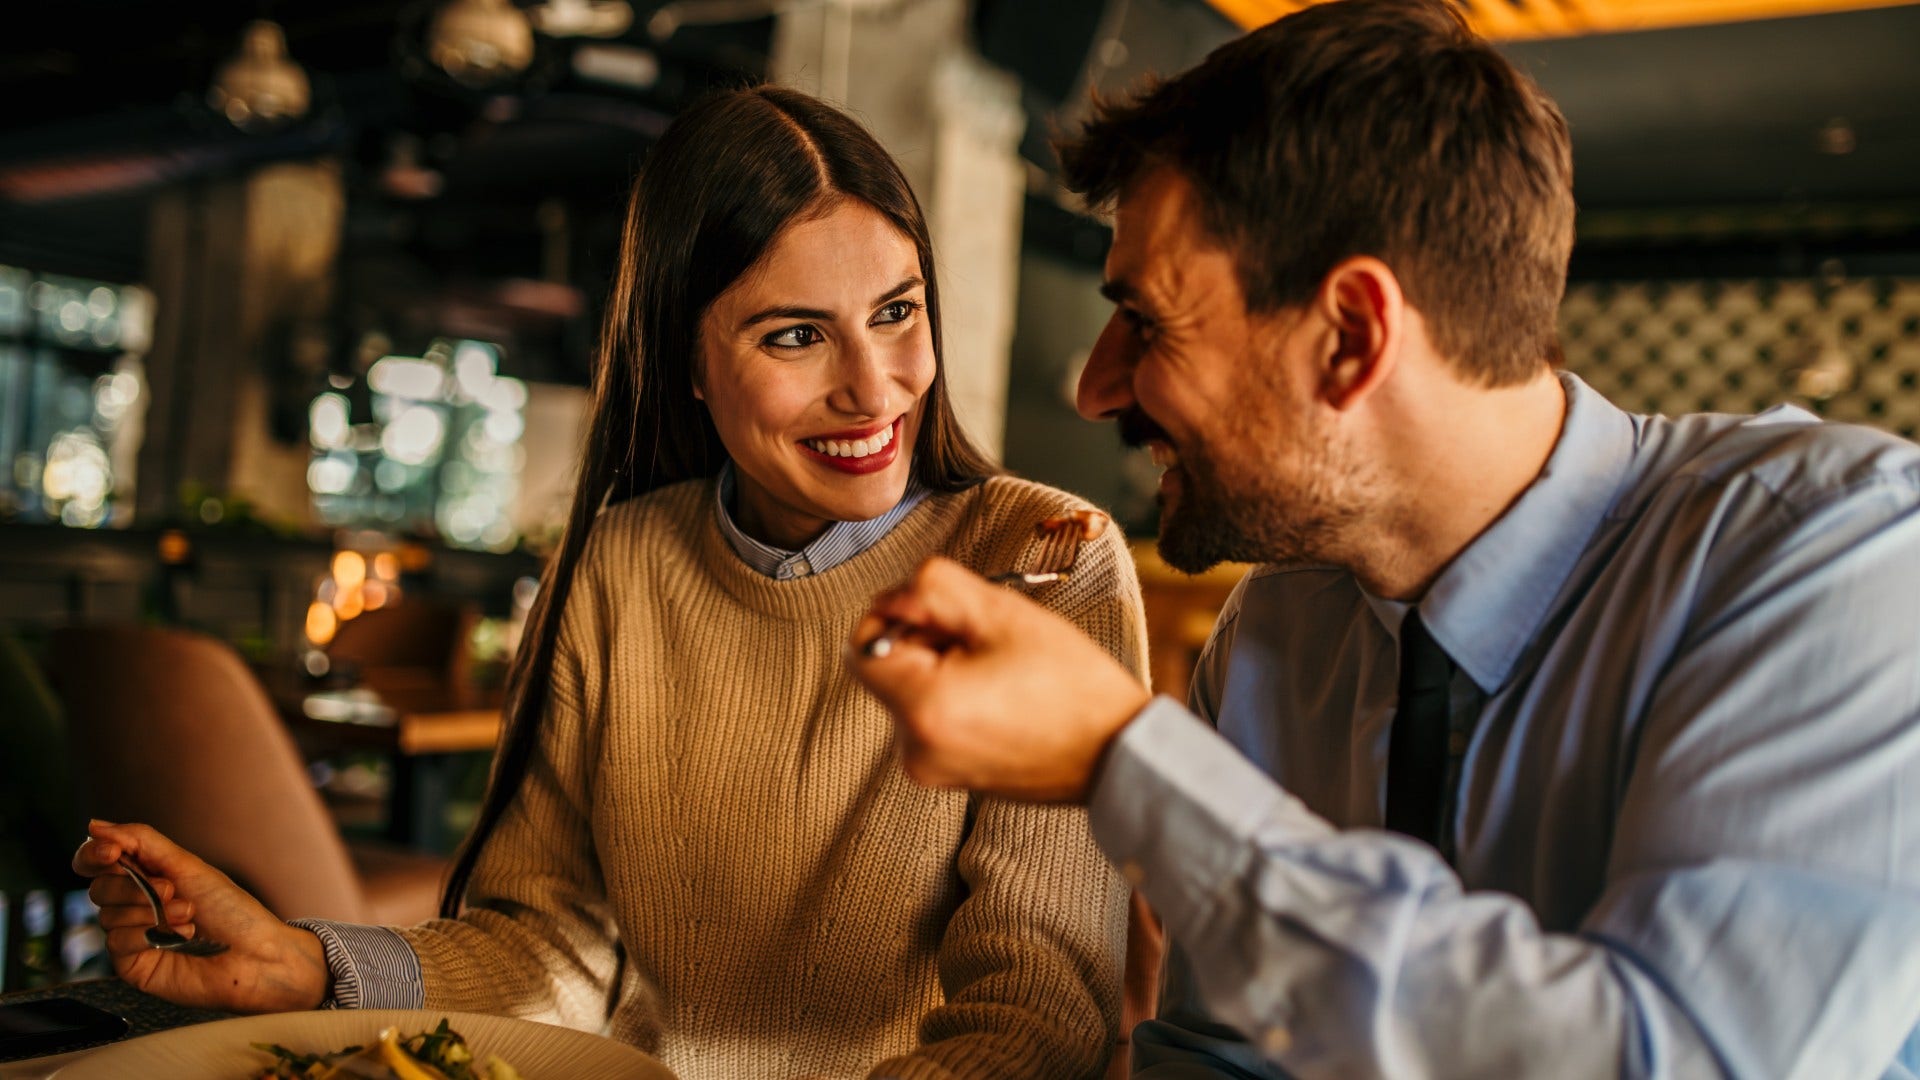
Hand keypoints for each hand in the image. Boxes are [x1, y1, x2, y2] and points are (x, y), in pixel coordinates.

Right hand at [72, 821, 330, 1013]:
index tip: (110, 852)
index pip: (97, 861)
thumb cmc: (232, 910)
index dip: (94, 853)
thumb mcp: (187, 866)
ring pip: (107, 915)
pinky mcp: (132, 964)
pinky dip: (147, 935)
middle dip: (134, 887)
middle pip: (99, 887)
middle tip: (172, 890)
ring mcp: (131, 935)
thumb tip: (95, 825)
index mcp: (147, 876)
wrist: (255, 955)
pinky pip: (116, 942)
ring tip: (188, 916)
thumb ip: (141, 842)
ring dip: (151, 911)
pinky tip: (179, 938)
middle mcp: (134, 905)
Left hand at [847, 556, 1151, 801]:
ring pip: (909, 688)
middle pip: (885, 666)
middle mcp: (913, 748)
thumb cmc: (1071, 684)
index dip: (898, 614)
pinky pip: (928, 715)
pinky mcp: (946, 772)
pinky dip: (952, 693)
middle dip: (925, 639)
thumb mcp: (1002, 612)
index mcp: (923, 708)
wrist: (1117, 753)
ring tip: (1000, 668)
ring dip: (941, 664)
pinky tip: (1000, 692)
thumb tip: (895, 595)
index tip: (948, 615)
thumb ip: (933, 589)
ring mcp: (928, 766)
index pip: (863, 643)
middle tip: (985, 638)